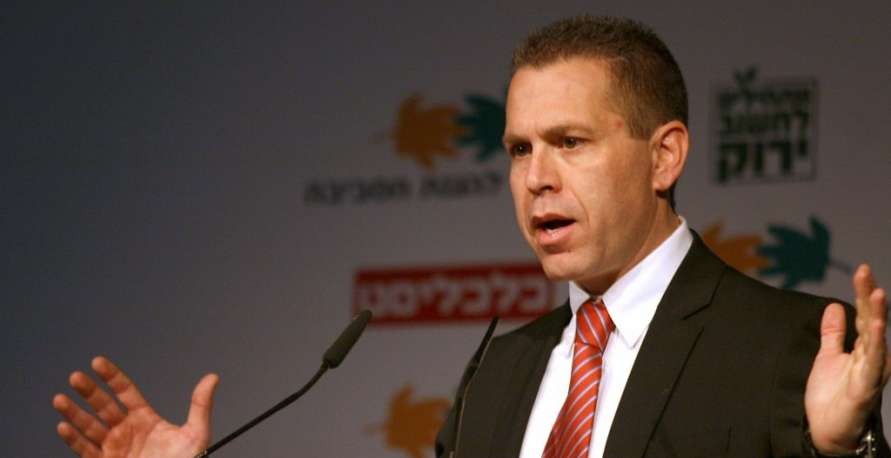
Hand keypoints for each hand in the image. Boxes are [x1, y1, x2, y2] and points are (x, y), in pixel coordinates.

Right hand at [52, 356, 218, 457]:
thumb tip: (212, 377)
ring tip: (60, 399)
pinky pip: (85, 451)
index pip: (125, 391)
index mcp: (145, 418)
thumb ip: (200, 405)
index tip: (97, 362)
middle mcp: (126, 430)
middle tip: (76, 377)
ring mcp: (113, 447)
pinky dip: (73, 440)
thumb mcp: (196, 434)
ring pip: (89, 426)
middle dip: (89, 391)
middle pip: (103, 405)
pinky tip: (63, 427)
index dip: (111, 376)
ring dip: (73, 413)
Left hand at [805, 264, 890, 453]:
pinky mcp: (866, 385)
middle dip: (869, 296)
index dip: (863, 293)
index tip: (861, 270)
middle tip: (865, 271)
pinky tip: (876, 325)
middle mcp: (873, 357)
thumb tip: (834, 305)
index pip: (865, 315)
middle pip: (872, 321)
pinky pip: (872, 361)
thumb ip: (833, 333)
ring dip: (877, 315)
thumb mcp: (827, 356)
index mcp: (864, 349)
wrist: (825, 429)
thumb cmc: (831, 395)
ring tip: (876, 293)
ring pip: (877, 338)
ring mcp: (871, 371)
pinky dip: (876, 343)